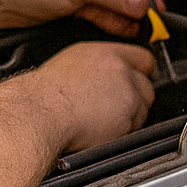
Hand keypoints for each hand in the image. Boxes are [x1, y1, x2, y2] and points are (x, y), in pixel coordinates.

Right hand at [0, 40, 155, 152]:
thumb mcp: (69, 66)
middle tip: (114, 107)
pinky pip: (136, 129)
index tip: (137, 80)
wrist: (39, 114)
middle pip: (146, 85)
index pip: (143, 58)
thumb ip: (95, 68)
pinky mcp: (128, 117)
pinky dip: (124, 132)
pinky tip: (102, 131)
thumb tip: (104, 77)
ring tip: (101, 120)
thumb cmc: (42, 96)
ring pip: (143, 109)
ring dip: (129, 116)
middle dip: (136, 98)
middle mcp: (119, 70)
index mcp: (103, 54)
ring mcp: (127, 93)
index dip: (140, 72)